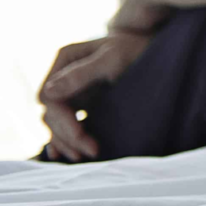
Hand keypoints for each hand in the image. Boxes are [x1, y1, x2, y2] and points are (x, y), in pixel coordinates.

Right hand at [38, 31, 151, 160]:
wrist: (156, 48)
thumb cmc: (136, 48)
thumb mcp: (112, 59)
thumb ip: (80, 74)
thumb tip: (48, 94)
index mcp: (65, 59)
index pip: (49, 97)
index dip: (61, 119)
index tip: (80, 134)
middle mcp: (63, 74)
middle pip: (52, 112)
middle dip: (67, 135)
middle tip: (91, 151)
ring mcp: (71, 89)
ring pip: (56, 121)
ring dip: (67, 141)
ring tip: (83, 157)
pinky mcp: (82, 101)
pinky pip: (66, 122)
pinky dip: (64, 138)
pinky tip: (62, 155)